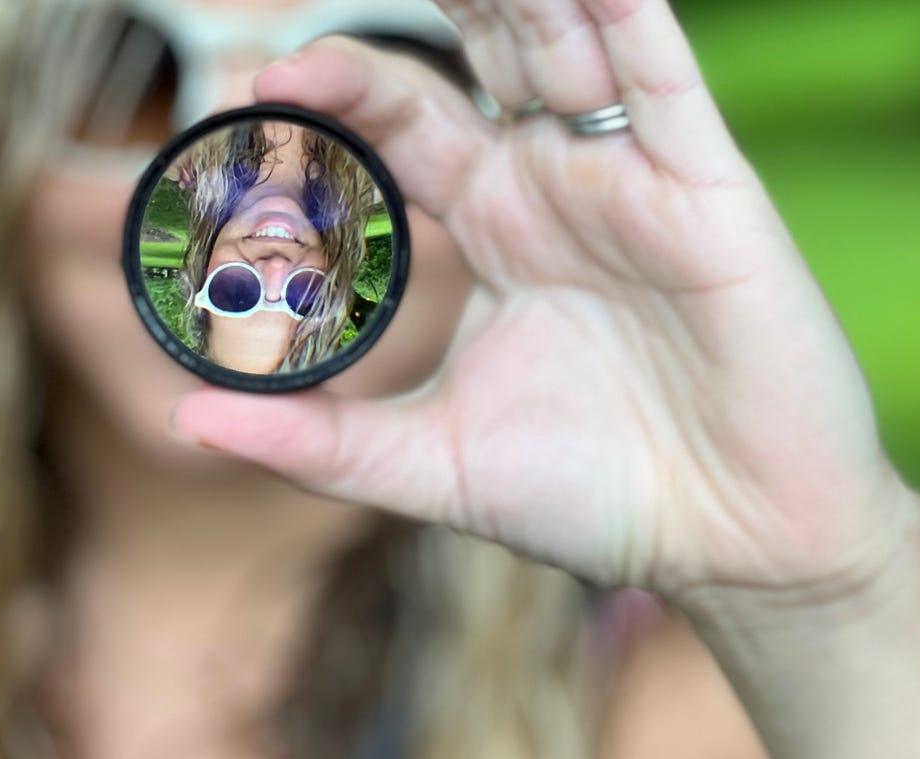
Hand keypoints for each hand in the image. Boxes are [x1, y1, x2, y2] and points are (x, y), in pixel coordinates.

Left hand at [171, 0, 917, 604]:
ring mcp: (633, 181)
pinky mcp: (709, 193)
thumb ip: (320, 443)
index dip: (338, 86)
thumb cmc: (592, 502)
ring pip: (565, 38)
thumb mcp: (433, 467)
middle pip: (482, 47)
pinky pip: (663, 74)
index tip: (260, 87)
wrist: (729, 544)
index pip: (403, 119)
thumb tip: (190, 422)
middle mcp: (556, 189)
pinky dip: (621, 11)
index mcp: (492, 235)